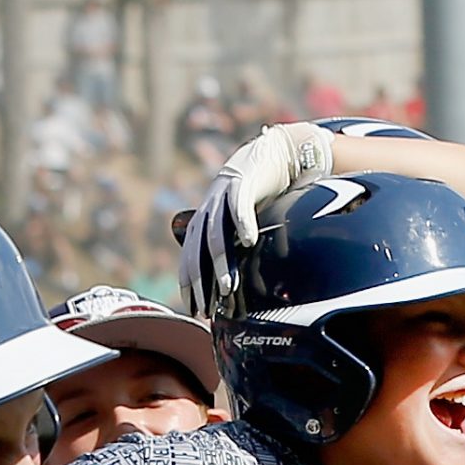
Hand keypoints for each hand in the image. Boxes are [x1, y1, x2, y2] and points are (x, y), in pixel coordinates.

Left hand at [177, 121, 336, 317]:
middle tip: (206, 308)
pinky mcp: (243, 181)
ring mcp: (223, 195)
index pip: (189, 257)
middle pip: (197, 250)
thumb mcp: (239, 222)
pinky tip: (249, 241)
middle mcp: (208, 209)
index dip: (190, 284)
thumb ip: (230, 245)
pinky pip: (239, 204)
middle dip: (200, 281)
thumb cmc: (258, 194)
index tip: (195, 310)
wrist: (274, 154)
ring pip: (216, 233)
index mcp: (204, 221)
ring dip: (221, 262)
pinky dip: (243, 223)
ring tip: (227, 286)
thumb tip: (227, 280)